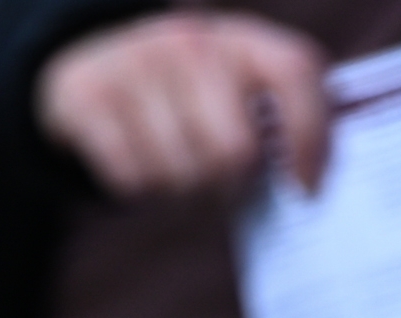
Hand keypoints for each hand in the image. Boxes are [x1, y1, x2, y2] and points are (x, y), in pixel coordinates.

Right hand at [38, 10, 331, 198]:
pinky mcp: (88, 96)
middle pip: (234, 152)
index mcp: (240, 39)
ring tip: (173, 178)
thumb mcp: (229, 87)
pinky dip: (138, 191)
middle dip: (228, 191)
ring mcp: (136, 65)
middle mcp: (191, 42)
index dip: (311, 135)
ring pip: (179, 175)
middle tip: (217, 195)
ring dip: (179, 196)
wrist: (89, 65)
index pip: (295, 72)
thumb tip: (307, 185)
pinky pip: (130, 177)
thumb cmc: (181, 96)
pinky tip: (137, 168)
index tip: (308, 189)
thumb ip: (271, 121)